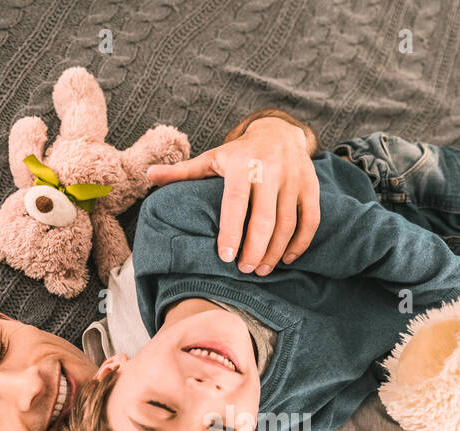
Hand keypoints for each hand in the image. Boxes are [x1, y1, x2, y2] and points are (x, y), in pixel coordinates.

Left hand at [147, 114, 320, 273]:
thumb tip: (148, 175)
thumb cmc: (239, 153)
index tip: (225, 257)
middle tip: (245, 270)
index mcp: (242, 164)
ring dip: (275, 251)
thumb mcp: (212, 158)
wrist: (279, 132)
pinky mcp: (311, 186)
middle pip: (264, 218)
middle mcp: (270, 170)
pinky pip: (310, 219)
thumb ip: (182, 172)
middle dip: (255, 249)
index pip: (236, 202)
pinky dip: (300, 242)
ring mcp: (294, 178)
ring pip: (287, 223)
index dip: (231, 231)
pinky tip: (287, 258)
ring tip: (262, 269)